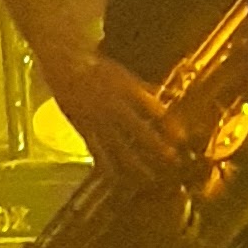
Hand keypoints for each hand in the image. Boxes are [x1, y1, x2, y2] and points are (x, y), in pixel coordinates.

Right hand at [47, 45, 183, 191]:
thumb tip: (169, 96)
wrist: (65, 67)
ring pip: (120, 147)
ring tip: (150, 177)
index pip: (154, 111)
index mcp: (127, 90)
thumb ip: (145, 89)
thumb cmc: (97, 68)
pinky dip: (108, 167)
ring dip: (137, 163)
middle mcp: (114, 107)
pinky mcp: (85, 130)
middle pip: (140, 132)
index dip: (170, 126)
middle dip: (158, 148)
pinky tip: (117, 179)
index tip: (182, 139)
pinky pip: (97, 152)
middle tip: (172, 161)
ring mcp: (99, 120)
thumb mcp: (124, 74)